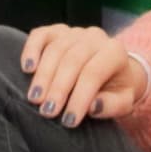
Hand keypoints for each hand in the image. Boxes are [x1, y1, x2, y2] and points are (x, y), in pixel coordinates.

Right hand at [19, 24, 144, 124]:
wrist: (115, 69)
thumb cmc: (116, 89)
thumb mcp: (123, 101)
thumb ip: (112, 105)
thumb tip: (92, 107)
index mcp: (114, 52)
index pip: (93, 73)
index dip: (79, 98)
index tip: (68, 121)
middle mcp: (95, 37)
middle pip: (72, 60)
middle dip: (58, 88)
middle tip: (47, 111)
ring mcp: (75, 32)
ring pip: (55, 49)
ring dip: (43, 76)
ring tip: (35, 99)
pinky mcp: (57, 30)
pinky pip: (41, 35)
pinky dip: (31, 50)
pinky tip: (27, 69)